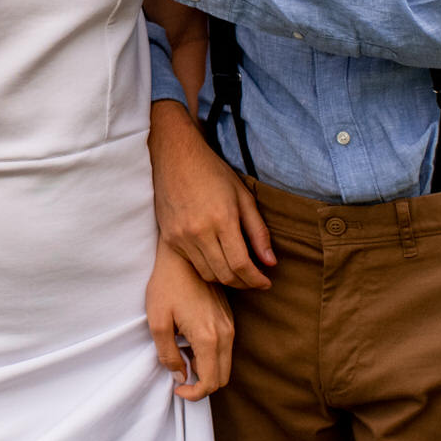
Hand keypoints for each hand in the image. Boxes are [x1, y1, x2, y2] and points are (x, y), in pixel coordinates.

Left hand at [147, 243, 234, 399]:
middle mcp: (225, 333)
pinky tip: (189, 342)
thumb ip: (169, 355)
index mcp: (208, 337)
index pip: (211, 383)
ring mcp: (230, 324)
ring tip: (182, 355)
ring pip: (226, 363)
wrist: (181, 256)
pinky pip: (226, 348)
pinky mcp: (228, 317)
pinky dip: (211, 356)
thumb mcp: (157, 323)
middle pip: (223, 377)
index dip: (194, 394)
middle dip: (202, 384)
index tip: (177, 388)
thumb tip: (181, 376)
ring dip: (206, 369)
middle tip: (179, 375)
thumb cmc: (166, 286)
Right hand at [148, 99, 273, 289]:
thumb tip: (271, 262)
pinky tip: (218, 259)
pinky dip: (208, 268)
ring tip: (238, 271)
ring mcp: (181, 237)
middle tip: (255, 280)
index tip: (266, 283)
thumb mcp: (243, 197)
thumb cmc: (213, 173)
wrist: (175, 157)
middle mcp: (199, 232)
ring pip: (208, 274)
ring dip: (226, 278)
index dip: (256, 280)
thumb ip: (258, 231)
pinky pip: (193, 264)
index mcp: (222, 219)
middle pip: (225, 275)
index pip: (241, 264)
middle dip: (244, 283)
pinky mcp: (169, 239)